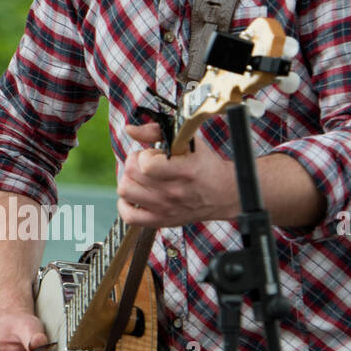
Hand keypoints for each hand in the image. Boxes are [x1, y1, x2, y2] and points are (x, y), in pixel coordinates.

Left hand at [118, 122, 233, 227]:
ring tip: (142, 178)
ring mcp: (165, 209)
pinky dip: (125, 205)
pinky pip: (129, 216)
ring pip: (125, 191)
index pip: (145, 164)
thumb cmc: (205, 165)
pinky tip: (136, 195)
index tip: (155, 154)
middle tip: (148, 163)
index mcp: (183, 171)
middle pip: (131, 174)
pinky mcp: (161, 221)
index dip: (145, 155)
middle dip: (135, 162)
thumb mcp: (187, 141)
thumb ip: (156, 131)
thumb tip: (129, 129)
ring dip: (129, 180)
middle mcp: (173, 192)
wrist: (224, 194)